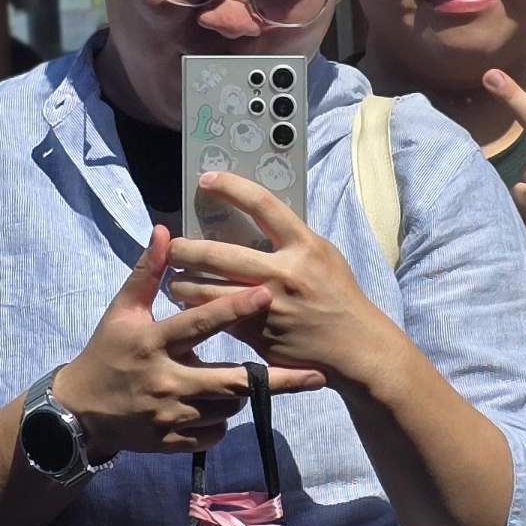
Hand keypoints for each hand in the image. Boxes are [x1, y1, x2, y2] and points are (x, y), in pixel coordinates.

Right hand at [56, 223, 325, 457]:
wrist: (80, 412)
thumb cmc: (107, 353)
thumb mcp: (122, 312)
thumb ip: (147, 272)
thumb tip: (165, 230)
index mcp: (153, 343)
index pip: (200, 323)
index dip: (233, 308)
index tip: (267, 293)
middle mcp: (165, 380)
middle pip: (231, 379)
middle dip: (273, 377)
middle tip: (311, 372)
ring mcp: (170, 415)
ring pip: (228, 407)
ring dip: (244, 393)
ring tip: (250, 381)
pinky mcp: (172, 442)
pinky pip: (215, 432)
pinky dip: (223, 420)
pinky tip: (218, 408)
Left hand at [166, 176, 391, 387]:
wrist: (352, 345)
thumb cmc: (337, 294)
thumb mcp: (323, 254)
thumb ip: (290, 238)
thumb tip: (251, 218)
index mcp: (303, 246)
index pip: (261, 204)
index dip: (230, 187)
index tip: (206, 180)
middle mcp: (282, 273)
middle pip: (216, 253)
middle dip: (184, 248)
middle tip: (173, 246)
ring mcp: (265, 305)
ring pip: (205, 289)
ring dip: (181, 281)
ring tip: (174, 275)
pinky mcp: (255, 333)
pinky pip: (215, 316)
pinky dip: (197, 307)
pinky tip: (189, 302)